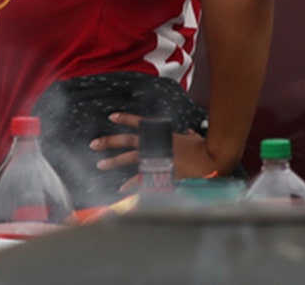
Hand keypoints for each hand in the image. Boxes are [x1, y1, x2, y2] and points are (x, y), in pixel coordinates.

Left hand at [88, 112, 217, 192]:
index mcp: (162, 133)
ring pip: (128, 158)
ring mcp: (155, 157)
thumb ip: (189, 135)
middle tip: (93, 144)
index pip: (140, 123)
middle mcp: (154, 144)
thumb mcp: (194, 138)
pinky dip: (130, 184)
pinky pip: (140, 179)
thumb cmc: (205, 148)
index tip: (111, 117)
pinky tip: (121, 189)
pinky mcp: (158, 172)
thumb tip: (190, 132)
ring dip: (113, 162)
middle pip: (126, 140)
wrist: (211, 160)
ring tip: (100, 165)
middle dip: (108, 142)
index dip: (125, 118)